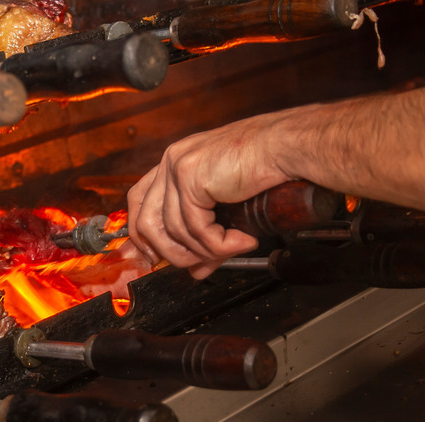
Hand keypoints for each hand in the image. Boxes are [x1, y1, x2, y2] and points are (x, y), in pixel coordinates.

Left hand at [127, 115, 292, 278]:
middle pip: (146, 222)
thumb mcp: (225, 207)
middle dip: (171, 253)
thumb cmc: (263, 168)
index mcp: (175, 162)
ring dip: (202, 251)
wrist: (285, 147)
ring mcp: (177, 168)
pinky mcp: (191, 178)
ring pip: (173, 232)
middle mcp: (171, 162)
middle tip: (200, 265)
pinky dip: (219, 244)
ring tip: (231, 250)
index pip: (138, 201)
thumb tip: (197, 271)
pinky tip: (242, 240)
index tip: (153, 258)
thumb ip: (205, 238)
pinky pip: (196, 229)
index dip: (141, 235)